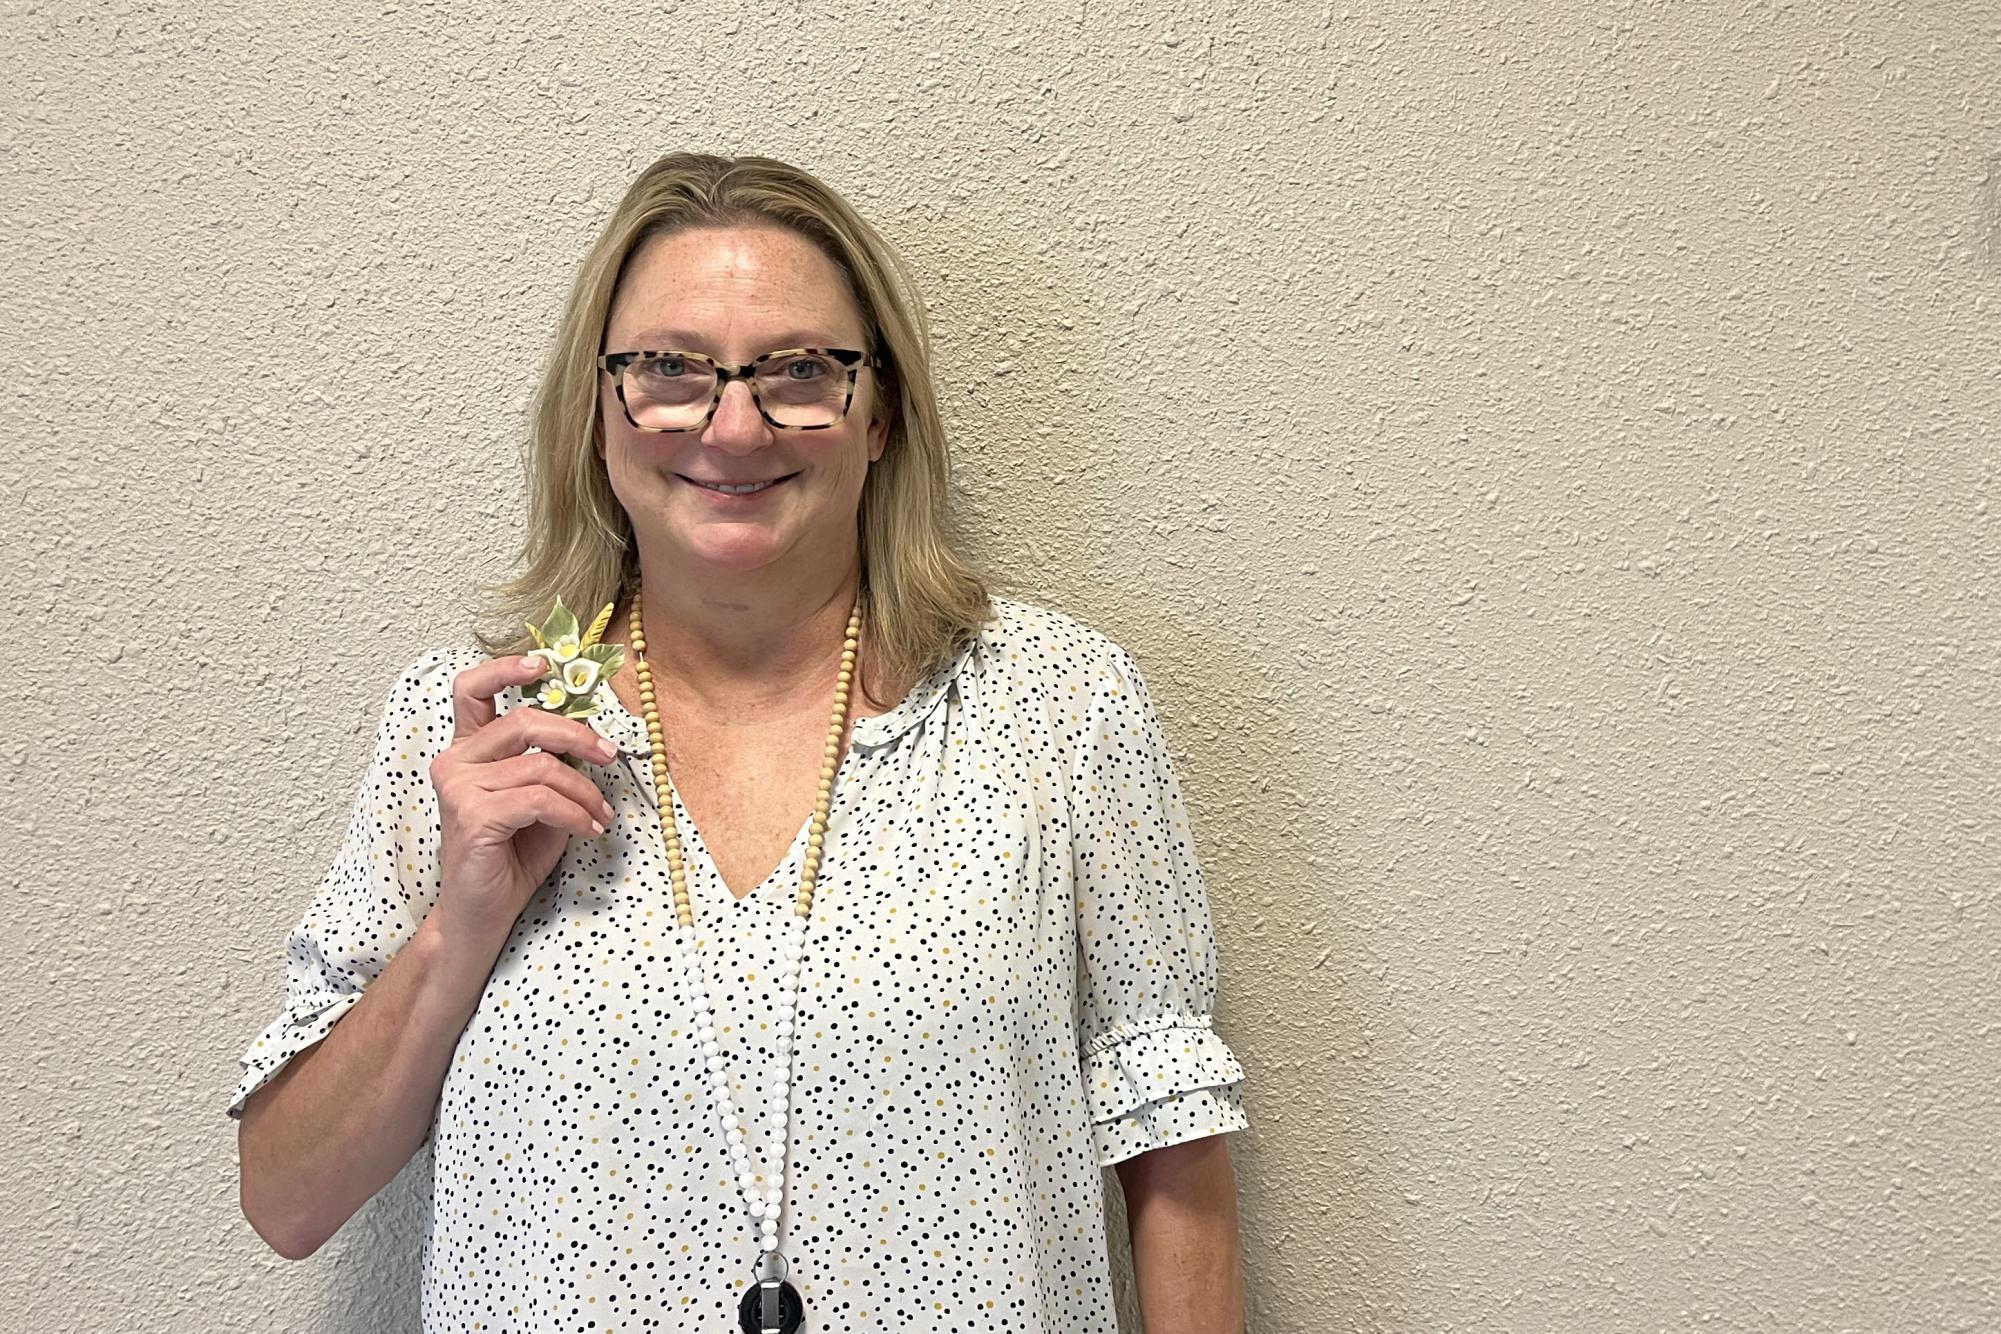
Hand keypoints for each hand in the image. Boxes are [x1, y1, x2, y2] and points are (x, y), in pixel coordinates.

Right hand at [429, 654, 619, 942]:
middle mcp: (455, 762)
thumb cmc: (511, 856)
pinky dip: (575, 813)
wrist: (482, 914)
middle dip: (578, 736)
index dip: (506, 668)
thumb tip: (590, 736)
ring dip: (584, 791)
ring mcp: (459, 788)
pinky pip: (541, 799)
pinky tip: (588, 830)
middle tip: (610, 755)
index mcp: (468, 751)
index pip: (471, 690)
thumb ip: (551, 764)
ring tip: (599, 815)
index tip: (544, 665)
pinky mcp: (472, 816)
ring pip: (542, 767)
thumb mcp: (538, 799)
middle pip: (525, 721)